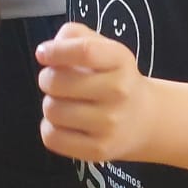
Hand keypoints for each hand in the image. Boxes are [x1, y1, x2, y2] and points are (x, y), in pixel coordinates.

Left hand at [34, 22, 152, 162]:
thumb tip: (47, 52)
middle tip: (56, 81)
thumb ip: (73, 36)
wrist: (145, 119)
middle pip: (58, 82)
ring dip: (50, 103)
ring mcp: (110, 124)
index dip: (56, 51)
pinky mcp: (99, 151)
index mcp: (120, 59)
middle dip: (47, 79)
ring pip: (52, 110)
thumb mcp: (102, 46)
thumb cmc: (113, 76)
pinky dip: (49, 128)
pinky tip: (64, 123)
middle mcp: (119, 91)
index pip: (84, 51)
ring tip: (64, 102)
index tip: (43, 54)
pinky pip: (52, 138)